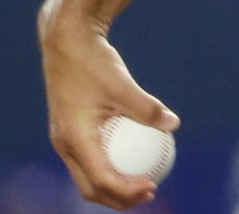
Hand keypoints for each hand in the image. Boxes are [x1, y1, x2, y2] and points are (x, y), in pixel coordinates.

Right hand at [40, 21, 179, 208]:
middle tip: (149, 193)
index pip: (100, 179)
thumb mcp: (122, 83)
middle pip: (90, 187)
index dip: (126, 191)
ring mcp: (64, 139)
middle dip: (118, 199)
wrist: (67, 40)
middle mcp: (64, 144)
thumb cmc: (93, 61)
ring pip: (88, 176)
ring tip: (144, 183)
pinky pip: (90, 158)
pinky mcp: (70, 130)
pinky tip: (135, 157)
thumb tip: (174, 125)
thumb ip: (147, 107)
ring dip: (114, 186)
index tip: (152, 188)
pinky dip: (110, 166)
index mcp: (73, 138)